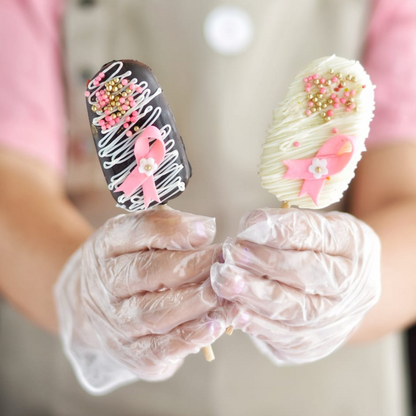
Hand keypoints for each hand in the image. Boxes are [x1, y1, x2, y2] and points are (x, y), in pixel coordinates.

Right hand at [55, 206, 224, 393]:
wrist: (93, 310)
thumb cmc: (128, 265)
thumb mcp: (134, 238)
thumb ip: (166, 230)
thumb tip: (205, 230)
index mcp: (107, 246)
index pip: (136, 231)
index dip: (173, 230)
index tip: (207, 229)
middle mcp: (106, 283)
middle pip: (147, 271)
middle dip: (193, 266)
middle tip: (225, 262)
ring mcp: (114, 321)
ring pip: (155, 312)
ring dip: (196, 302)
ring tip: (226, 293)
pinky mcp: (130, 353)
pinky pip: (159, 348)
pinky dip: (190, 337)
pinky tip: (216, 325)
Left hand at [211, 208, 380, 364]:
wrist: (343, 295)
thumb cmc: (322, 251)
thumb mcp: (316, 227)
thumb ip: (287, 225)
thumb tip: (251, 227)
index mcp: (353, 244)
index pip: (316, 234)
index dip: (280, 230)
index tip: (249, 224)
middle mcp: (351, 286)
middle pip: (307, 274)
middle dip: (265, 262)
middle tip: (233, 252)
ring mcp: (335, 320)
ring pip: (293, 309)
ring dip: (254, 294)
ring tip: (225, 281)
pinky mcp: (314, 345)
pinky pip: (283, 337)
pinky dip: (257, 324)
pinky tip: (235, 311)